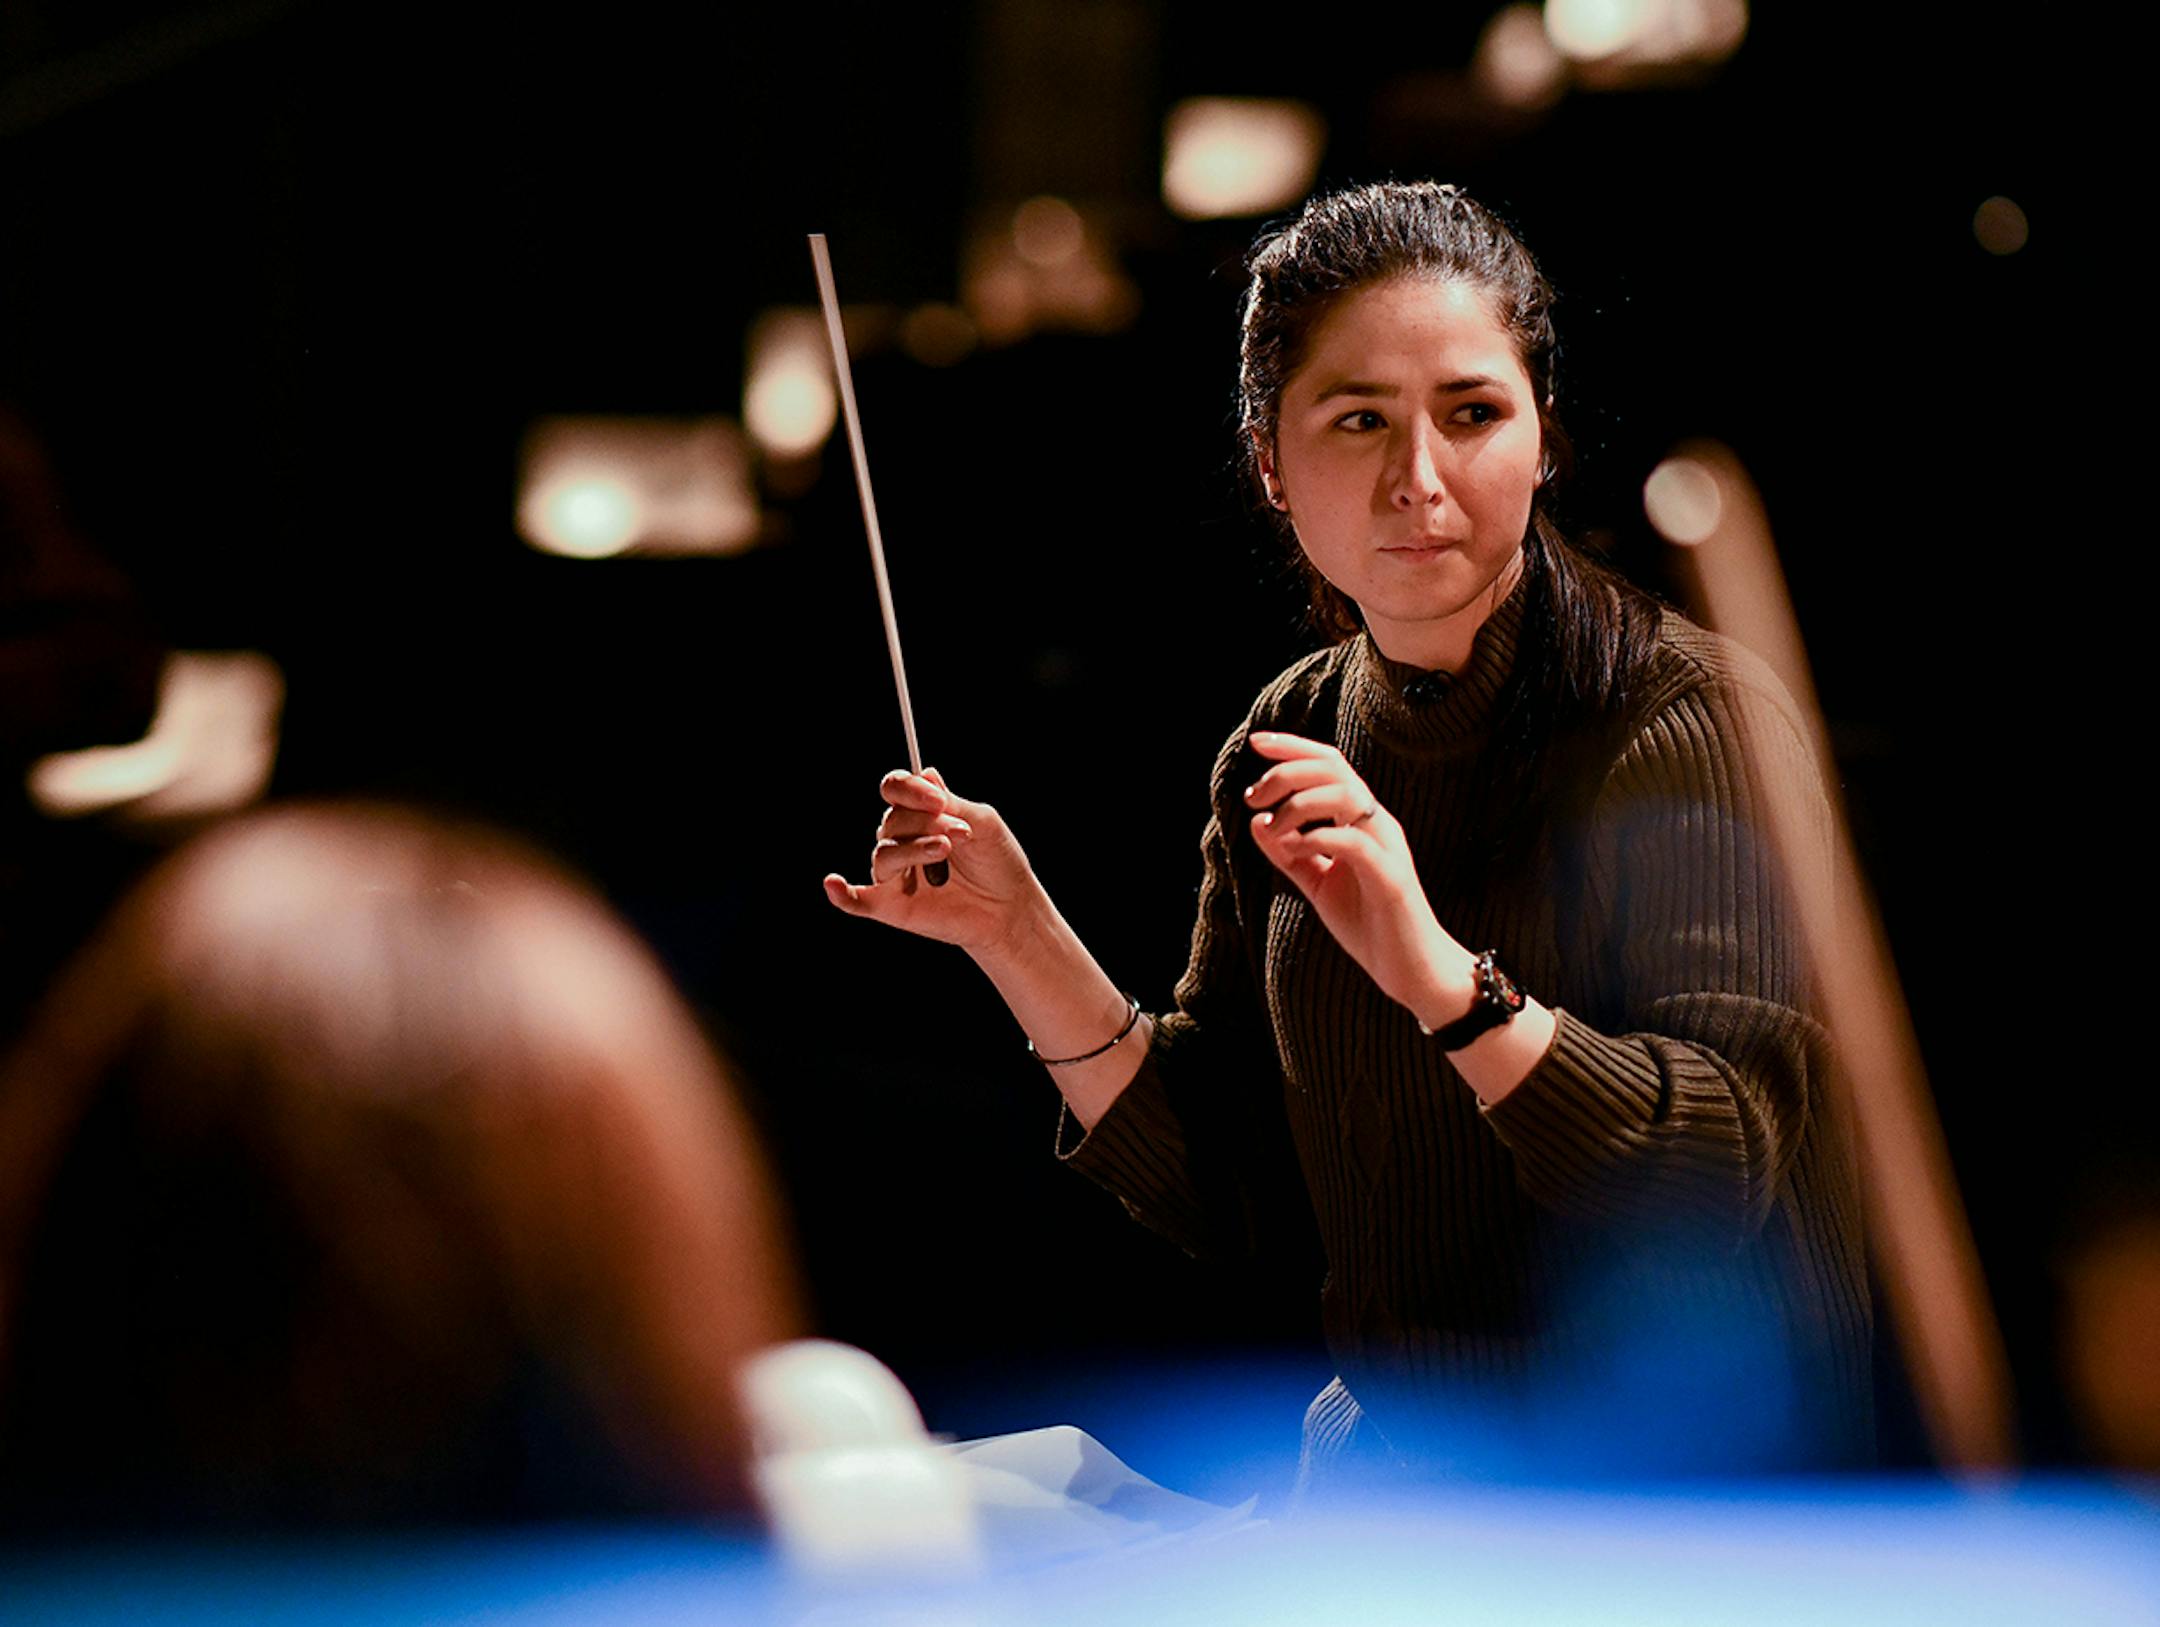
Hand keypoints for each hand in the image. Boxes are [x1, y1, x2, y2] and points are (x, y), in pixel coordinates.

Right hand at [823, 768, 1041, 953]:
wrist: (1010, 907)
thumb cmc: (997, 861)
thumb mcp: (982, 822)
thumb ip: (951, 802)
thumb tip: (926, 773)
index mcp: (919, 814)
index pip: (895, 789)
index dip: (910, 790)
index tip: (938, 800)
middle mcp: (901, 840)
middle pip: (891, 821)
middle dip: (926, 824)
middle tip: (962, 835)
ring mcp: (895, 874)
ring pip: (883, 854)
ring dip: (912, 849)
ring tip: (944, 851)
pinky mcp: (891, 906)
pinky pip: (856, 900)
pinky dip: (842, 893)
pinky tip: (833, 884)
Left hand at [1244, 731, 1473, 1023]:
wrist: (1410, 968)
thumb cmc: (1368, 923)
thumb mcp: (1317, 883)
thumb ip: (1289, 853)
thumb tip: (1257, 821)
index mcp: (1361, 821)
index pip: (1330, 766)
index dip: (1294, 748)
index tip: (1256, 741)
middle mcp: (1377, 825)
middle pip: (1335, 770)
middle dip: (1287, 772)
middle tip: (1253, 795)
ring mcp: (1387, 848)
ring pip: (1347, 796)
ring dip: (1299, 803)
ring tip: (1272, 824)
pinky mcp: (1390, 879)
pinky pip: (1354, 843)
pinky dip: (1318, 837)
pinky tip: (1293, 847)